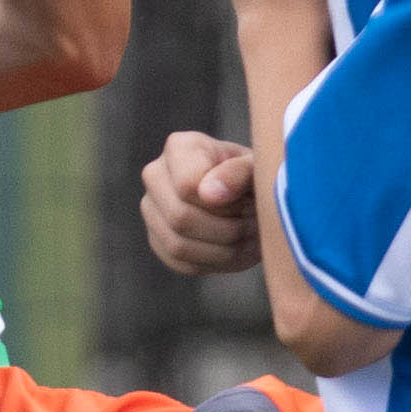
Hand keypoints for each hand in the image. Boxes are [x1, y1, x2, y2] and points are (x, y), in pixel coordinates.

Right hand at [140, 131, 257, 277]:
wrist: (251, 195)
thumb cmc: (255, 176)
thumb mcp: (257, 168)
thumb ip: (238, 172)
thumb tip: (207, 194)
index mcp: (179, 148)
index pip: (188, 186)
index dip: (224, 203)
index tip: (248, 201)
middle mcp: (156, 175)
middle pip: (179, 217)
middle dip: (225, 228)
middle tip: (253, 224)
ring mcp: (152, 209)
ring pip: (178, 245)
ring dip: (222, 249)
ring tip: (248, 238)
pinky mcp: (158, 240)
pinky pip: (181, 263)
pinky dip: (214, 263)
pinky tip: (235, 250)